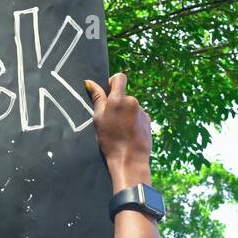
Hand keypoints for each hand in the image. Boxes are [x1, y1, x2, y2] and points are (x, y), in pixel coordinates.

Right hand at [84, 72, 152, 190]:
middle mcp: (133, 101)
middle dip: (118, 104)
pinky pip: (138, 116)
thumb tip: (89, 82)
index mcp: (119, 99)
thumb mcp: (98, 119)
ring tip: (120, 131)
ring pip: (131, 107)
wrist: (129, 159)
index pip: (119, 77)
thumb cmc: (110, 140)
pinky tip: (129, 134)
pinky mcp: (148, 121)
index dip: (113, 83)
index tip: (108, 95)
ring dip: (125, 114)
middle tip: (111, 121)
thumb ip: (97, 98)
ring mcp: (142, 111)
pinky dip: (133, 122)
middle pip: (124, 95)